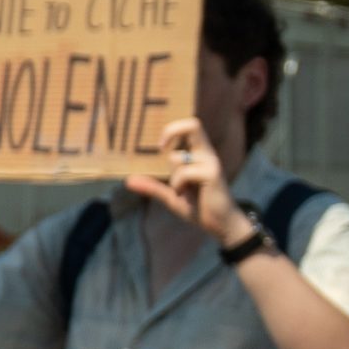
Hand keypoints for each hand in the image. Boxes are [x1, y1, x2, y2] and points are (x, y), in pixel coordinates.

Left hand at [125, 117, 246, 244]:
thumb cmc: (199, 208)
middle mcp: (207, 154)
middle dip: (171, 131)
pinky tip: (183, 194)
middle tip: (161, 148)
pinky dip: (177, 184)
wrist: (221, 224)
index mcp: (199, 154)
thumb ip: (153, 186)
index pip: (191, 126)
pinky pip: (185, 172)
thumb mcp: (171, 196)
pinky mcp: (212, 174)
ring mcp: (211, 163)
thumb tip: (128, 181)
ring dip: (172, 174)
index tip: (160, 146)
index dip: (172, 129)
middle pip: (193, 124)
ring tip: (179, 190)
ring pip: (179, 156)